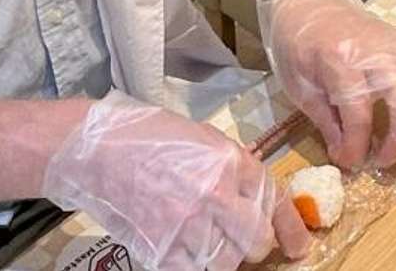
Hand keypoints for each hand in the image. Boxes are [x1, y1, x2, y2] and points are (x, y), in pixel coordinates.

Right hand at [42, 92, 307, 269]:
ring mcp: (187, 225)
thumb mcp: (205, 140)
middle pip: (256, 243)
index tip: (298, 247)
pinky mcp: (159, 247)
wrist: (96, 149)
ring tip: (207, 243)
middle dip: (255, 247)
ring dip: (223, 259)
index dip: (291, 231)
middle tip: (245, 244)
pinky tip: (182, 250)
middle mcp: (216, 195)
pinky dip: (191, 266)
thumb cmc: (149, 137)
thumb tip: (257, 202)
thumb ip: (234, 170)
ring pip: (226, 263)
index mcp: (232, 163)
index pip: (276, 203)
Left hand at [257, 0, 395, 170]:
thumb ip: (326, 121)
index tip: (349, 161)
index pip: (357, 111)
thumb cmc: (297, 47)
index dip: (357, 145)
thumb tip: (348, 155)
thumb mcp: (299, 88)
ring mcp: (395, 41)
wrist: (307, 6)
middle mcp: (373, 50)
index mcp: (338, 61)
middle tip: (384, 160)